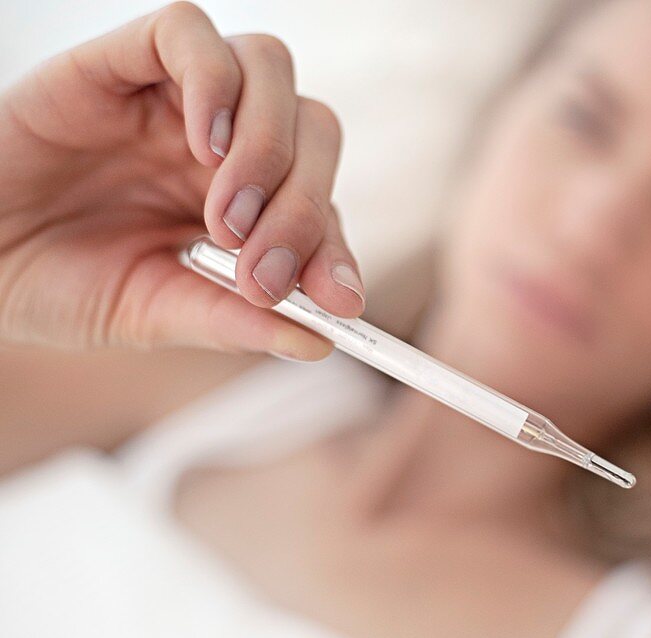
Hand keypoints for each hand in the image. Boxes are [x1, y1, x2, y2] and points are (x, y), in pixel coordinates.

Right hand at [0, 2, 364, 359]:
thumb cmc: (61, 285)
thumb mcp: (155, 312)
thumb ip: (233, 320)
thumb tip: (320, 341)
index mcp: (247, 201)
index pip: (323, 204)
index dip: (337, 250)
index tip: (339, 304)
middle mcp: (225, 142)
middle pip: (312, 129)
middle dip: (304, 206)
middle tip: (263, 272)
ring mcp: (178, 98)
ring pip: (268, 69)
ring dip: (267, 148)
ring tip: (226, 222)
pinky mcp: (122, 61)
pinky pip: (188, 33)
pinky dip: (211, 82)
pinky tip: (201, 146)